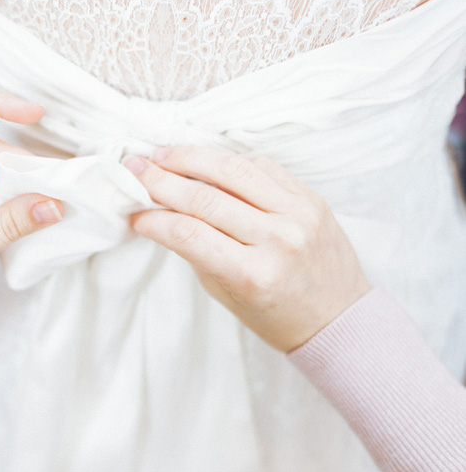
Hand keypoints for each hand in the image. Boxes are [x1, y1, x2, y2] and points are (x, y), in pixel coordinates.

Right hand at [125, 147, 369, 351]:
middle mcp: (278, 240)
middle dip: (162, 180)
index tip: (133, 213)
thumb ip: (198, 251)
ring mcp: (298, 214)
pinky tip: (206, 162)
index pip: (189, 234)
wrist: (337, 317)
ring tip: (163, 155)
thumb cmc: (275, 313)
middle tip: (134, 169)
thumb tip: (161, 211)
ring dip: (191, 158)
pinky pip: (262, 167)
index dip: (153, 218)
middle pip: (205, 198)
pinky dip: (228, 163)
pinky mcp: (310, 197)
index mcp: (253, 275)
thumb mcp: (227, 293)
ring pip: (233, 171)